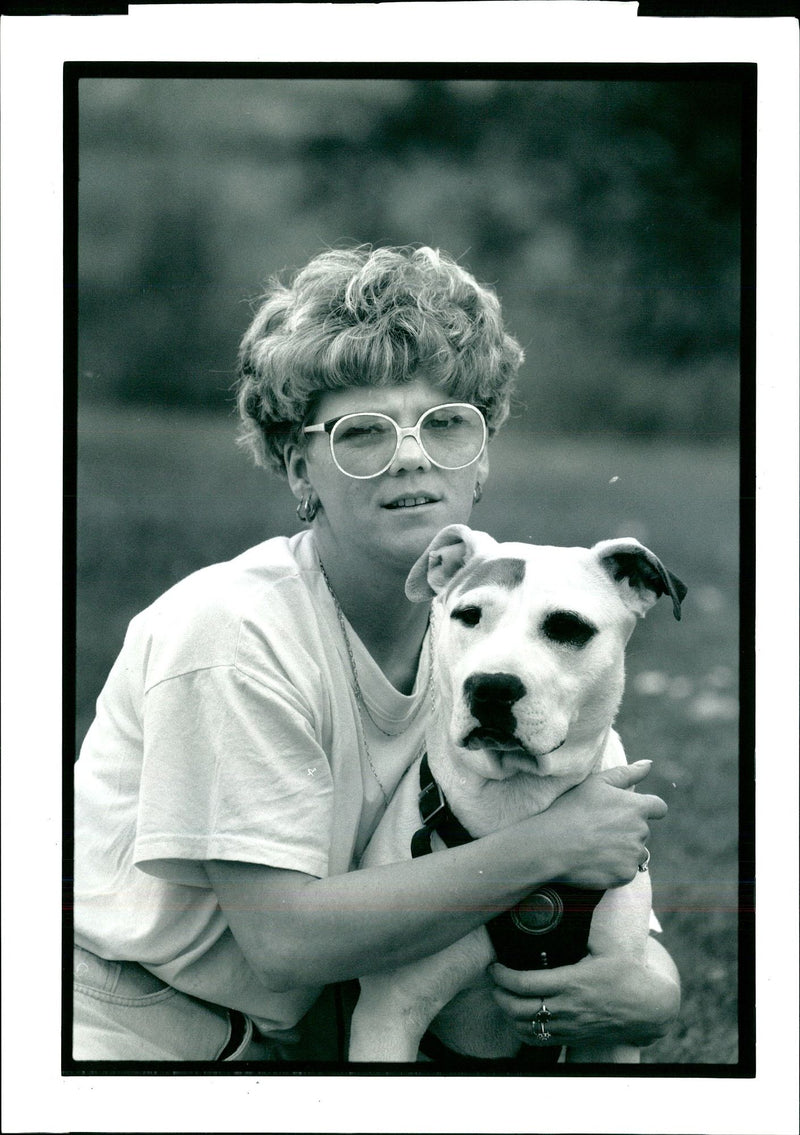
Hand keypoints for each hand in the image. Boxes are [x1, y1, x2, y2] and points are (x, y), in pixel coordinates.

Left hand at [488, 938, 680, 1048]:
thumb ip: (585, 928)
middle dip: (499, 993)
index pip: (523, 983)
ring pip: (525, 1026)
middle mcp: (568, 1007)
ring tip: (503, 994)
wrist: (647, 1008)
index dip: (501, 975)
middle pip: (517, 1008)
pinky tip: (519, 1014)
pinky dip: (522, 1028)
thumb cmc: (628, 971)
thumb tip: (567, 902)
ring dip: (507, 1012)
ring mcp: (569, 1026)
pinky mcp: (572, 1037)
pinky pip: (538, 1040)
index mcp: (573, 982)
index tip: (494, 965)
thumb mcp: (609, 946)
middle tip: (495, 978)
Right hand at [538, 760, 666, 890]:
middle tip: (598, 829)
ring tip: (595, 846)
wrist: (553, 846)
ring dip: (622, 850)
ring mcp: (634, 855)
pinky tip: (594, 861)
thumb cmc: (572, 810)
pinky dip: (614, 867)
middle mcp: (641, 831)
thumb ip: (627, 773)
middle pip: (642, 831)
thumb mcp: (596, 783)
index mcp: (636, 807)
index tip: (628, 814)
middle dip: (627, 830)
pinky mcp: (626, 874)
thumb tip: (649, 764)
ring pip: (635, 852)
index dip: (647, 809)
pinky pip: (626, 870)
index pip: (659, 808)